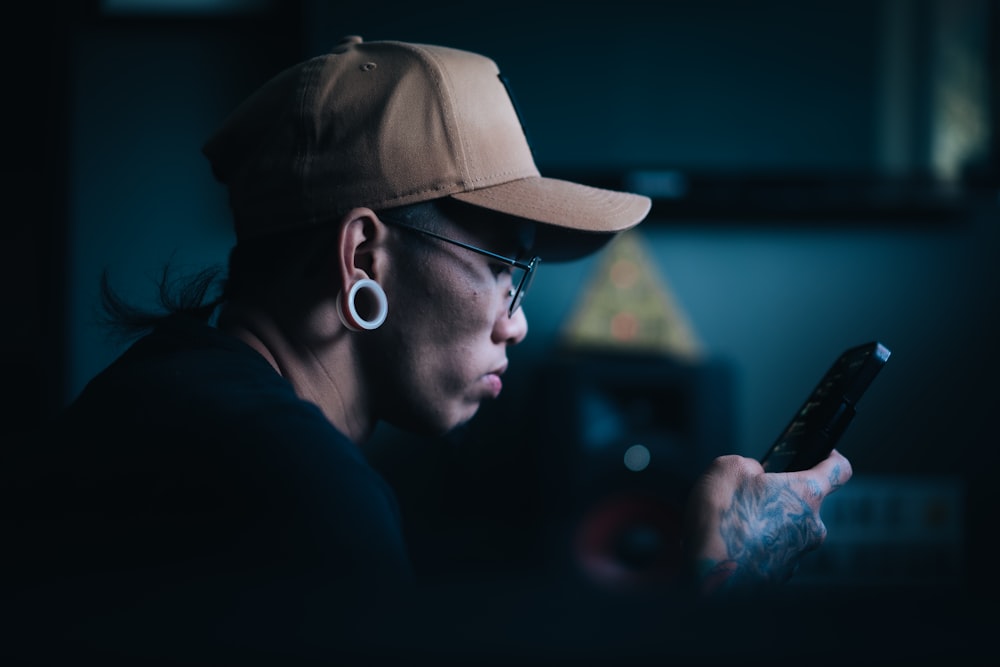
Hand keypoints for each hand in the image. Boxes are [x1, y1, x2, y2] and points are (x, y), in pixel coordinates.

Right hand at [682, 449, 851, 594]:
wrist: (705, 569)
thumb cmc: (721, 516)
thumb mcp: (730, 467)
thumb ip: (751, 467)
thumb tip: (755, 478)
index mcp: (806, 494)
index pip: (838, 470)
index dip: (832, 458)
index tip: (825, 456)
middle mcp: (810, 528)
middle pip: (806, 504)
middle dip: (782, 496)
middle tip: (752, 494)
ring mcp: (796, 556)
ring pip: (788, 530)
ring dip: (769, 523)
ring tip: (736, 522)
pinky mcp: (779, 576)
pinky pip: (773, 552)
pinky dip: (758, 545)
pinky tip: (734, 541)